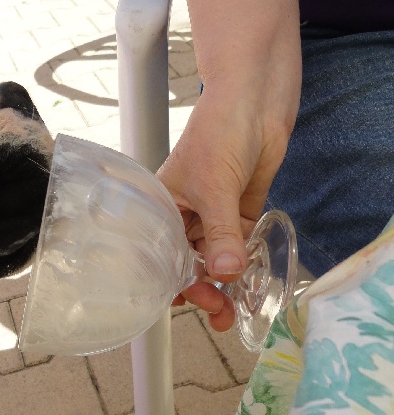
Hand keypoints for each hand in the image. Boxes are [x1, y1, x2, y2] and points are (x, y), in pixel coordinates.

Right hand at [163, 0, 300, 330]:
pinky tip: (248, 284)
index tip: (191, 303)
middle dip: (201, 289)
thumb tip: (226, 273)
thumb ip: (221, 233)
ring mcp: (214, 215)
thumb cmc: (218, 133)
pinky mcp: (241, 211)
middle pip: (187, 261)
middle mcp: (184, 215)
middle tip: (219, 312)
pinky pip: (239, 246)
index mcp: (162, 207)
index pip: (161, 253)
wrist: (254, 102)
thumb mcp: (215, 187)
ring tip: (234, 311)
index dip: (173, 281)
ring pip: (214, 259)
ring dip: (224, 284)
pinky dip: (243, 265)